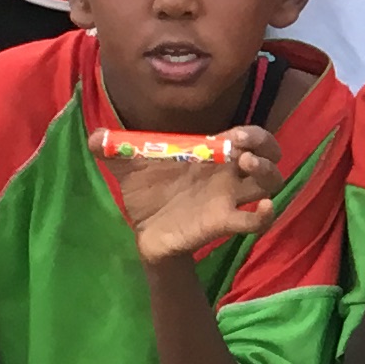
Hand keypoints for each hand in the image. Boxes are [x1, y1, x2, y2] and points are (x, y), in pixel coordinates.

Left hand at [103, 128, 283, 263]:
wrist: (142, 229)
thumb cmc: (146, 191)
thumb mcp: (128, 165)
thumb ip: (113, 148)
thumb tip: (95, 137)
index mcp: (212, 154)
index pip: (247, 136)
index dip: (251, 133)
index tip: (236, 136)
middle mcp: (228, 173)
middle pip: (269, 155)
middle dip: (265, 147)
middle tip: (245, 150)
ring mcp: (229, 198)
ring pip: (270, 183)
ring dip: (267, 173)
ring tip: (249, 167)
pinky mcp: (224, 223)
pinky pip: (255, 221)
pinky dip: (266, 215)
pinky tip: (263, 208)